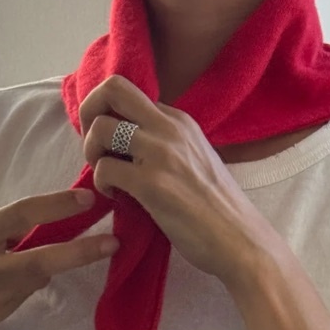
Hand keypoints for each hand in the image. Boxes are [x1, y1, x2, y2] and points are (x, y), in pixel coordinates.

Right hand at [0, 191, 118, 329]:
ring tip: (46, 257)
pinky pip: (21, 296)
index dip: (56, 206)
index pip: (21, 215)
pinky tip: (12, 281)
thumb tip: (36, 232)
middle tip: (114, 242)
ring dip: (48, 268)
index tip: (88, 200)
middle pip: (43, 261)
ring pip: (35, 280)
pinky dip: (25, 284)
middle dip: (82, 253)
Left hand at [80, 75, 273, 283]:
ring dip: (92, 153)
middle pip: (112, 89)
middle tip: (94, 148)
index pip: (129, 93)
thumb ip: (168, 146)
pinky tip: (116, 198)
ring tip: (107, 178)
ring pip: (101, 128)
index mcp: (179, 120)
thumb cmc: (218, 209)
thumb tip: (132, 147)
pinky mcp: (152, 184)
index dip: (109, 114)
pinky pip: (105, 169)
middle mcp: (170, 128)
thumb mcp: (196, 159)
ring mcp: (161, 154)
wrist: (241, 239)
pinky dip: (101, 185)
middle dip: (89, 113)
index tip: (110, 143)